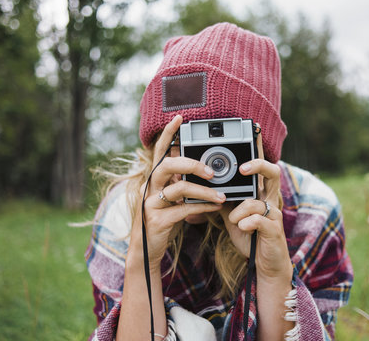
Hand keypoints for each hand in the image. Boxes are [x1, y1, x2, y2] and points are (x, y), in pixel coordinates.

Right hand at [130, 115, 225, 270]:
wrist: (146, 250)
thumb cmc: (163, 220)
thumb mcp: (172, 199)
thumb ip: (181, 182)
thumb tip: (202, 168)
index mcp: (154, 179)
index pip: (160, 151)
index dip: (168, 133)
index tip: (179, 118)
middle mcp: (149, 187)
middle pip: (167, 165)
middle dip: (191, 164)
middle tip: (212, 172)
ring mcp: (151, 203)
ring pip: (178, 188)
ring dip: (203, 191)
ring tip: (221, 195)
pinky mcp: (157, 220)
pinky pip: (183, 210)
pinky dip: (202, 208)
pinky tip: (215, 208)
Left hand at [220, 134, 291, 280]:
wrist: (264, 264)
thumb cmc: (248, 234)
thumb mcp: (230, 213)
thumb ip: (219, 198)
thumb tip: (196, 186)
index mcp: (259, 192)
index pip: (260, 166)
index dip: (257, 148)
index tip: (251, 130)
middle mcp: (269, 198)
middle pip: (273, 172)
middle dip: (258, 166)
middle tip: (242, 168)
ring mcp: (273, 213)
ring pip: (260, 199)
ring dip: (241, 210)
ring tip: (233, 219)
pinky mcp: (273, 229)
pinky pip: (259, 220)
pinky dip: (245, 223)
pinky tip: (240, 228)